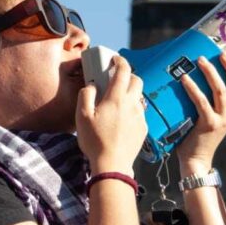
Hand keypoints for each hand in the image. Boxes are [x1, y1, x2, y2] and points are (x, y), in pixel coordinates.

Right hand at [75, 55, 146, 174]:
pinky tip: (123, 119)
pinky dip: (133, 110)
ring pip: (139, 97)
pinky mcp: (144, 129)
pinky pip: (140, 112)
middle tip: (117, 78)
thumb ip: (86, 95)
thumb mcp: (82, 116)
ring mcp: (140, 116)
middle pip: (137, 80)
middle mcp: (131, 104)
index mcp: (116, 98)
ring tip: (118, 101)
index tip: (115, 59)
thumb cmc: (95, 141)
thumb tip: (91, 85)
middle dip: (128, 75)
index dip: (120, 60)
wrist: (112, 165)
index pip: (123, 70)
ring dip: (130, 93)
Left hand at [175, 53, 225, 171]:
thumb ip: (208, 104)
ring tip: (201, 60)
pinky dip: (193, 89)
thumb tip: (192, 78)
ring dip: (211, 73)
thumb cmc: (197, 137)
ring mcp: (221, 120)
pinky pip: (202, 102)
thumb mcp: (209, 119)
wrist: (195, 161)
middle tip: (222, 53)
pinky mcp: (208, 124)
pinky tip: (185, 79)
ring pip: (220, 91)